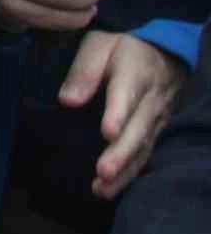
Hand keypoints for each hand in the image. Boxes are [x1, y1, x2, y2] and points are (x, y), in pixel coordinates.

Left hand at [59, 30, 188, 198]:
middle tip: (103, 172)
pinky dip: (130, 173)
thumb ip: (85, 71)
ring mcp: (155, 119)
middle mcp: (150, 102)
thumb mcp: (100, 45)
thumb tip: (67, 101)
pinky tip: (109, 187)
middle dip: (121, 153)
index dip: (118, 115)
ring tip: (102, 188)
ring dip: (124, 171)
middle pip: (137, 130)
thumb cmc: (124, 48)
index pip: (127, 96)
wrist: (165, 52)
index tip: (108, 132)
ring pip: (143, 148)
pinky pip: (145, 154)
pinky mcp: (155, 131)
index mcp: (134, 75)